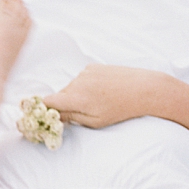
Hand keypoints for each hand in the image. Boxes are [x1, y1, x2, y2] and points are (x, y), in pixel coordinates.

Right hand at [43, 64, 157, 128]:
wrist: (145, 89)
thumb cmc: (120, 109)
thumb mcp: (95, 121)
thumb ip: (71, 117)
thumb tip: (55, 115)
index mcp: (76, 99)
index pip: (47, 101)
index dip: (43, 108)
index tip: (45, 113)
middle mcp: (77, 83)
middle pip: (59, 95)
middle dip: (64, 104)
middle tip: (80, 111)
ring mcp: (84, 73)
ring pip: (71, 87)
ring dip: (76, 94)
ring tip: (97, 100)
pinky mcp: (93, 67)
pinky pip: (81, 78)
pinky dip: (86, 85)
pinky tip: (101, 90)